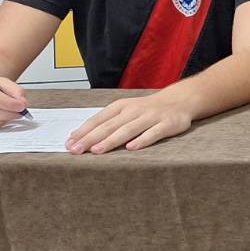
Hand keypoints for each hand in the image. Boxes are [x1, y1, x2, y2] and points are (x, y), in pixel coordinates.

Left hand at [66, 93, 193, 152]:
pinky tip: (132, 148)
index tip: (69, 144)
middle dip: (91, 138)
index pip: (99, 120)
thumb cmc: (148, 109)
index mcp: (121, 106)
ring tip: (97, 150)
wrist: (180, 100)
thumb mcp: (126, 110)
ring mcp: (152, 116)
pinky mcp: (168, 124)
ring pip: (129, 129)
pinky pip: (154, 133)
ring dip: (112, 140)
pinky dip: (143, 140)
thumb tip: (79, 137)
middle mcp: (135, 110)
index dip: (83, 132)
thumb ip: (107, 122)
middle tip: (77, 150)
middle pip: (110, 126)